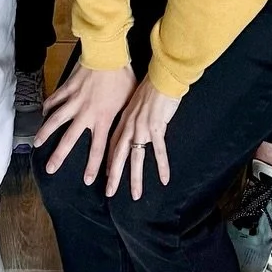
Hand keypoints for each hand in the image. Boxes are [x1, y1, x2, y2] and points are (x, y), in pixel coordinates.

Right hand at [35, 61, 136, 182]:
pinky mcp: (67, 87)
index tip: (87, 180)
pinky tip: (43, 113)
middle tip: (50, 169)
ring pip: (55, 120)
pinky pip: (55, 99)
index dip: (92, 166)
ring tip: (36, 144)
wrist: (108, 54)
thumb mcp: (129, 100)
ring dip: (45, 133)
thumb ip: (125, 116)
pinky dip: (48, 107)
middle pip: (69, 139)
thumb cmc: (123, 76)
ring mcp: (74, 100)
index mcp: (103, 118)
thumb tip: (129, 126)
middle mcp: (85, 113)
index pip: (98, 148)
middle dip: (59, 156)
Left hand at [105, 77, 180, 198]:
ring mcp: (142, 127)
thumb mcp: (136, 102)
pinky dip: (162, 165)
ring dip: (136, 178)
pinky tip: (164, 179)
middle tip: (109, 193)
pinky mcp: (156, 127)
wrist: (162, 76)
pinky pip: (159, 150)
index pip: (113, 144)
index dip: (109, 160)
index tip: (106, 175)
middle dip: (114, 175)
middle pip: (119, 155)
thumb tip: (133, 126)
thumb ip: (133, 116)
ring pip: (136, 157)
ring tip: (135, 195)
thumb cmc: (151, 87)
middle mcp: (129, 125)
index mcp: (124, 119)